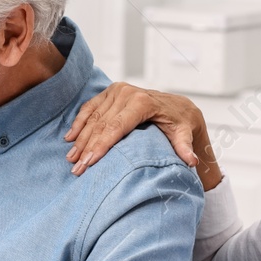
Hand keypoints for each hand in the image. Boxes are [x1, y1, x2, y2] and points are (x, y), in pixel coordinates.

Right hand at [65, 82, 221, 187]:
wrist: (178, 106)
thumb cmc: (180, 123)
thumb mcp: (185, 134)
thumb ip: (185, 147)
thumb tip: (191, 161)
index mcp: (142, 102)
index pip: (116, 128)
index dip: (101, 146)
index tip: (89, 163)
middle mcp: (127, 93)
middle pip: (101, 125)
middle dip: (87, 148)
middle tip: (76, 169)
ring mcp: (116, 91)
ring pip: (93, 118)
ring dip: (79, 139)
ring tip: (71, 159)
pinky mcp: (110, 92)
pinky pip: (90, 108)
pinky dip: (79, 123)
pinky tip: (70, 138)